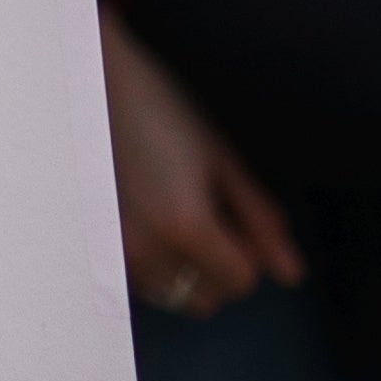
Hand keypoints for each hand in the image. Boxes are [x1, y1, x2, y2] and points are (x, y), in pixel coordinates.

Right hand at [101, 10, 302, 316]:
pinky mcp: (93, 245)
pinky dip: (153, 261)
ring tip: (172, 212)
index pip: (242, 281)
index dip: (248, 249)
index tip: (234, 213)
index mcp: (186, 226)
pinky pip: (138, 280)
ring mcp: (112, 251)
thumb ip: (260, 218)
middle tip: (207, 212)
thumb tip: (291, 273)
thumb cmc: (159, 107)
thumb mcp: (221, 156)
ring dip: (184, 268)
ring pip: (170, 294)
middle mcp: (146, 250)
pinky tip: (146, 216)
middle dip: (217, 266)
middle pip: (206, 298)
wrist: (89, 82)